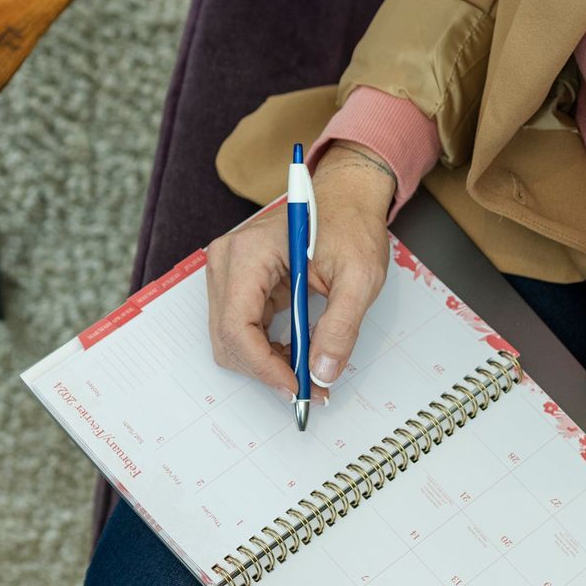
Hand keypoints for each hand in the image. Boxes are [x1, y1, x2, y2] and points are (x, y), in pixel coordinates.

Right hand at [204, 142, 397, 396]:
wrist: (345, 197)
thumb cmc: (351, 226)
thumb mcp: (359, 277)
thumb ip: (340, 328)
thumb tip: (321, 373)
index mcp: (248, 254)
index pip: (236, 326)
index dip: (264, 366)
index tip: (298, 388)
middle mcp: (226, 261)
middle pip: (227, 338)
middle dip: (265, 370)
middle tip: (309, 387)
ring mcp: (227, 272)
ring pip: (230, 338)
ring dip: (265, 362)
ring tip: (306, 369)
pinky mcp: (237, 282)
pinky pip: (240, 328)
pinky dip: (265, 349)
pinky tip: (295, 352)